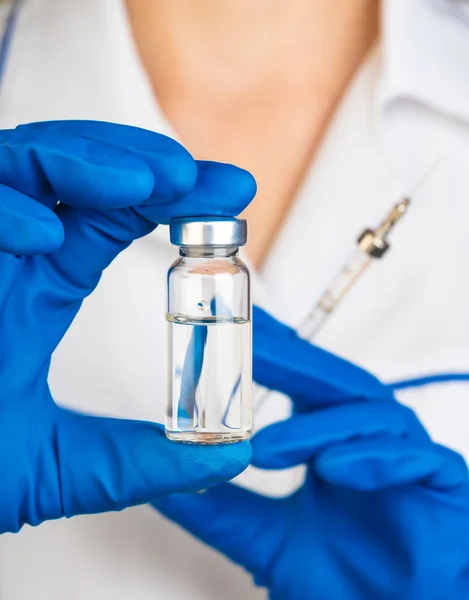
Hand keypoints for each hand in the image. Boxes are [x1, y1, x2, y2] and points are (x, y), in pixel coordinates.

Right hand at [0, 121, 253, 533]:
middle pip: (72, 171)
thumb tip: (231, 459)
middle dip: (136, 161)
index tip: (234, 191)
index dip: (174, 197)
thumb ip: (142, 461)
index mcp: (39, 286)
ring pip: (18, 162)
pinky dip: (2, 209)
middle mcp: (5, 256)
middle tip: (193, 175)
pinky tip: (47, 237)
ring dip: (81, 162)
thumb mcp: (62, 466)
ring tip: (144, 184)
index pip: (113, 216)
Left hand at [154, 307, 468, 599]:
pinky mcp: (443, 480)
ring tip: (267, 449)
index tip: (240, 326)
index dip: (274, 350)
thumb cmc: (346, 579)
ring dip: (317, 427)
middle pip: (333, 382)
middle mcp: (369, 437)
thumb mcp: (267, 540)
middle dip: (292, 361)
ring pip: (369, 415)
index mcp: (333, 440)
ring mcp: (406, 455)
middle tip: (250, 348)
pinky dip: (375, 456)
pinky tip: (335, 467)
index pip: (302, 380)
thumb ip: (219, 508)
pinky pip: (416, 456)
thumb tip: (166, 483)